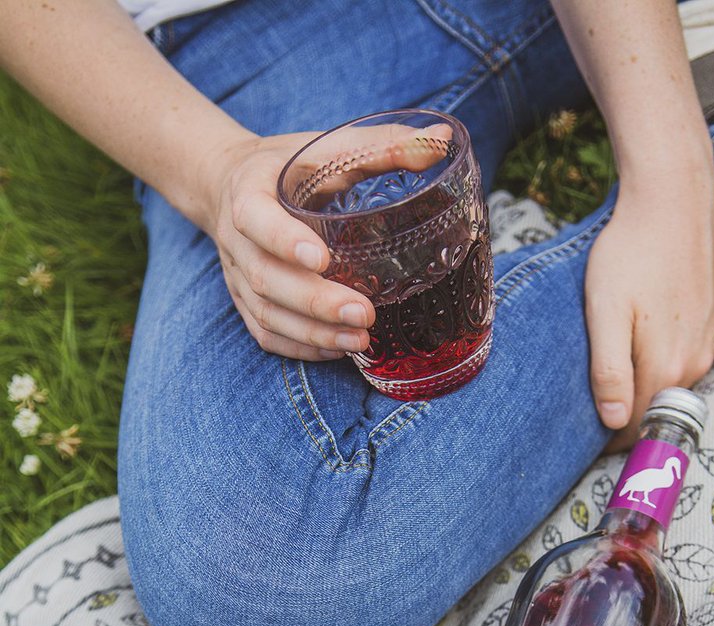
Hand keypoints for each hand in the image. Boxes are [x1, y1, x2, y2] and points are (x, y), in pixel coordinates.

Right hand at [198, 131, 376, 359]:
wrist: (228, 183)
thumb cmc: (287, 165)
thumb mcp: (325, 145)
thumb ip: (379, 146)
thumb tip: (441, 142)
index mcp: (248, 192)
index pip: (257, 219)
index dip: (285, 241)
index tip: (323, 258)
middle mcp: (237, 240)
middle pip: (268, 279)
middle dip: (316, 302)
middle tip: (363, 314)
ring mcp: (237, 277)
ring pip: (268, 314)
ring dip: (313, 333)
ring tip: (359, 340)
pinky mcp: (245, 303)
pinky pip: (266, 334)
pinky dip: (300, 348)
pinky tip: (336, 350)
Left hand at [584, 162, 713, 450]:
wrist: (674, 198)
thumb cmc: (629, 253)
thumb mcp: (604, 314)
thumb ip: (610, 372)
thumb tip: (614, 422)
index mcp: (666, 368)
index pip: (637, 426)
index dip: (610, 436)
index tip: (587, 434)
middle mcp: (698, 361)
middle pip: (658, 404)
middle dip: (630, 406)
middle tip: (599, 388)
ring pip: (679, 378)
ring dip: (653, 376)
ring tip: (625, 350)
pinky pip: (697, 349)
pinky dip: (676, 348)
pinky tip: (656, 322)